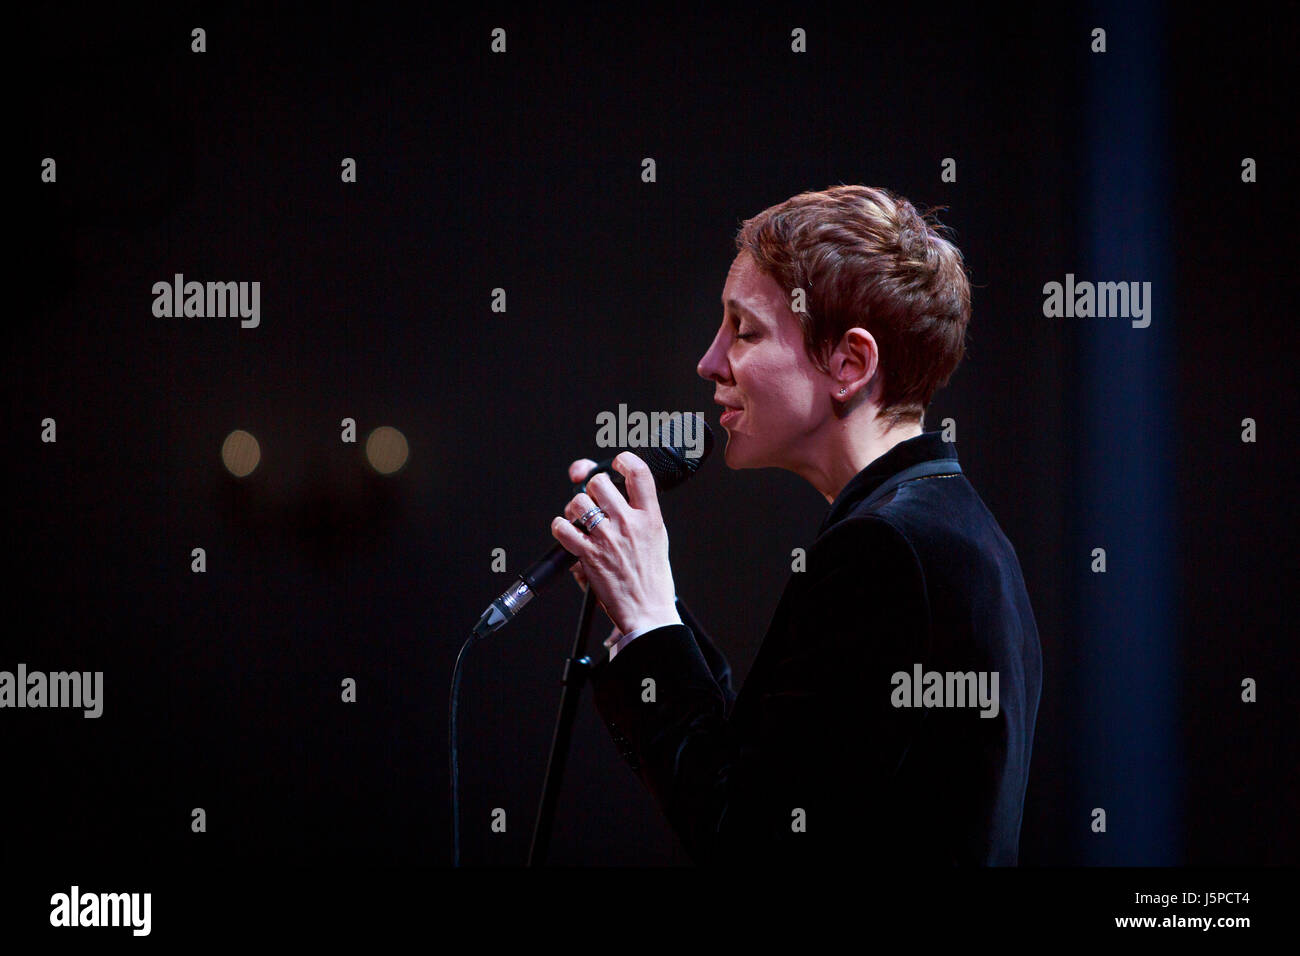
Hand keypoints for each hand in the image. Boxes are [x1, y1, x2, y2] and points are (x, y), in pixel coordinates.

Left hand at [551, 452, 677, 635]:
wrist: (648, 612)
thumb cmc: (652, 580)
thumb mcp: (657, 539)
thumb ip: (638, 514)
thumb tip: (613, 495)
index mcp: (650, 518)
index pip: (639, 473)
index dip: (624, 460)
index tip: (616, 463)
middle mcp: (629, 523)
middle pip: (599, 482)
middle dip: (590, 488)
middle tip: (592, 502)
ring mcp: (607, 538)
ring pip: (578, 502)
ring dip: (573, 509)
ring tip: (579, 521)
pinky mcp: (589, 555)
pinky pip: (563, 528)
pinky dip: (560, 528)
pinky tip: (568, 534)